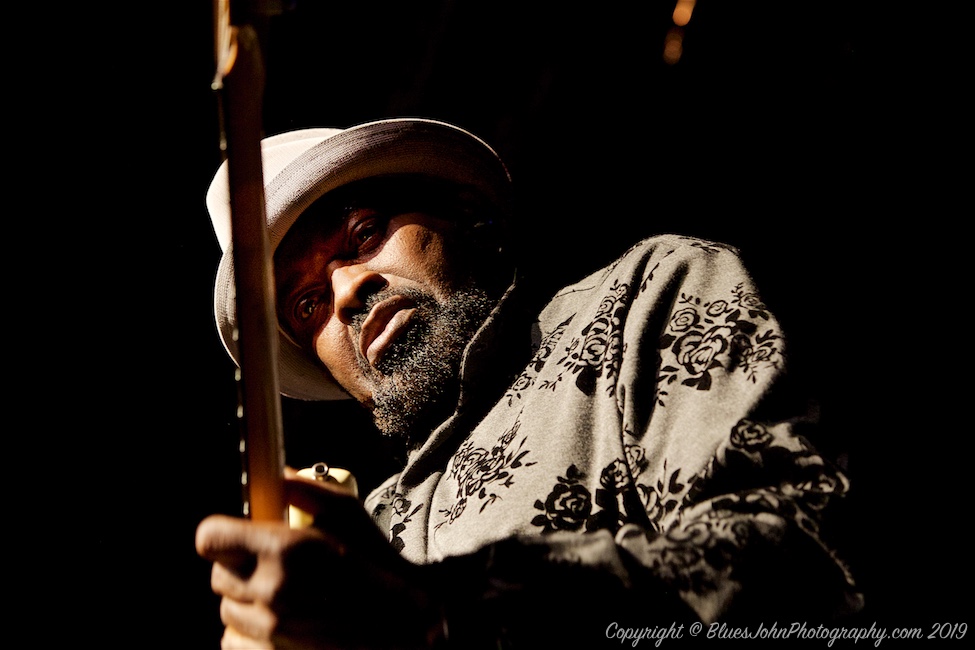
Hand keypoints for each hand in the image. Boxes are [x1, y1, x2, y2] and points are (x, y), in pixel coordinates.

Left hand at [196, 472, 444, 648]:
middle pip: (217, 575)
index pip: (209, 538)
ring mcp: (270, 630)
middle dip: (238, 566)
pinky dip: (249, 633)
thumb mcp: (348, 513)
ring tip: (280, 596)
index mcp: (285, 550)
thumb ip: (307, 489)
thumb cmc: (379, 565)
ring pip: (226, 610)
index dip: (221, 534)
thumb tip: (279, 475)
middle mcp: (272, 591)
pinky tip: (278, 622)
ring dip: (246, 601)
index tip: (234, 534)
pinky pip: (233, 641)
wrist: (405, 623)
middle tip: (268, 564)